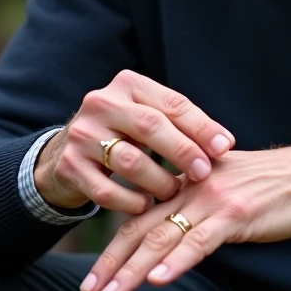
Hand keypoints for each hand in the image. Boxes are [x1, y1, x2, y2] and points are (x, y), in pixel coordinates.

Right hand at [33, 70, 235, 213]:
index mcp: (127, 84)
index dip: (201, 126)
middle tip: (203, 172)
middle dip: (183, 151)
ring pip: (130, 160)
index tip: (225, 147)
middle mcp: (101, 103)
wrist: (65, 151)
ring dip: (159, 181)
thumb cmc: (122, 134)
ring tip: (174, 191)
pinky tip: (146, 206)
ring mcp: (81, 134)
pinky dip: (131, 201)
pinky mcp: (69, 166)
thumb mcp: (146, 118)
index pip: (171, 103)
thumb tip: (224, 143)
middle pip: (150, 126)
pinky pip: (107, 190)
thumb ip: (180, 125)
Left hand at [80, 143, 290, 290]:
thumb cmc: (269, 188)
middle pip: (141, 229)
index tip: (95, 276)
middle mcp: (191, 190)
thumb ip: (193, 209)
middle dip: (112, 263)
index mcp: (185, 185)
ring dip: (134, 269)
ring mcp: (211, 201)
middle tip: (90, 290)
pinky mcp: (234, 214)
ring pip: (162, 237)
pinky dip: (178, 260)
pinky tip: (160, 278)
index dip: (113, 248)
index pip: (139, 218)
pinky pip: (199, 240)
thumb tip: (169, 238)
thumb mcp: (222, 192)